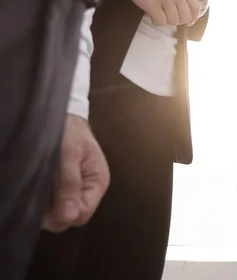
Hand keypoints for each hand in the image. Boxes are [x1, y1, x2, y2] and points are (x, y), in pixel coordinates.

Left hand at [42, 115, 109, 232]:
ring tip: (41, 185)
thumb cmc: (70, 132)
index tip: (46, 205)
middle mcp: (90, 189)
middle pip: (71, 216)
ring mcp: (78, 188)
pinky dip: (47, 199)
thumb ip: (70, 185)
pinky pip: (56, 202)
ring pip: (62, 211)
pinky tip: (41, 186)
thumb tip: (69, 218)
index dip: (64, 214)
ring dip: (49, 204)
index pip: (82, 214)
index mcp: (98, 182)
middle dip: (54, 210)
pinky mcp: (67, 186)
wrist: (65, 116)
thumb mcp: (69, 155)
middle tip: (40, 192)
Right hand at [114, 0, 199, 26]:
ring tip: (158, 13)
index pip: (196, 8)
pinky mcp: (153, 5)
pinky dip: (155, 21)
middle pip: (185, 18)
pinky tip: (151, 14)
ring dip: (165, 20)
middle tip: (168, 16)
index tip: (188, 22)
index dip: (192, 18)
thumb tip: (188, 16)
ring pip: (173, 21)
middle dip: (177, 20)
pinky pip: (160, 22)